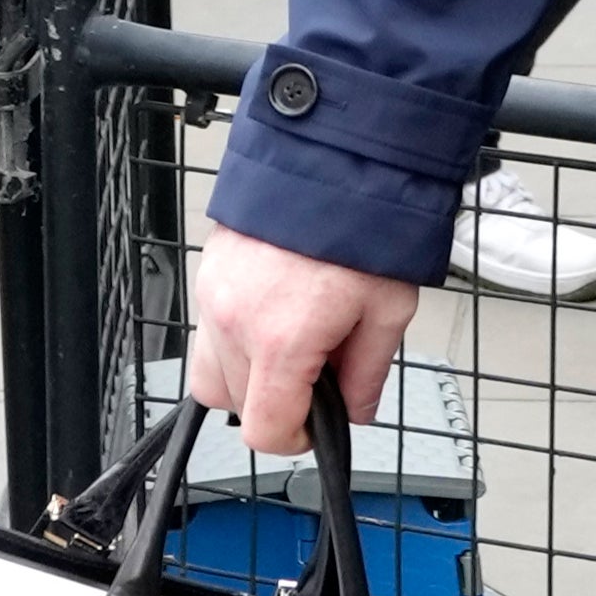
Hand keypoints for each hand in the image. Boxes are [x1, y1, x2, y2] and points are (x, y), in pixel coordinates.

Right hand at [186, 219, 423, 454]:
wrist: (329, 156)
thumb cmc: (363, 223)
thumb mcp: (388, 309)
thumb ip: (368, 372)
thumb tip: (356, 411)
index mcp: (283, 340)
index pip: (265, 429)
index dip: (295, 438)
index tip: (316, 424)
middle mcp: (236, 322)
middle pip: (233, 406)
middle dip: (275, 403)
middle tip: (315, 374)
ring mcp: (213, 297)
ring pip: (209, 374)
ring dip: (246, 377)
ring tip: (289, 349)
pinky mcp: (207, 275)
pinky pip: (208, 332)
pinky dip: (235, 340)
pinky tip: (273, 316)